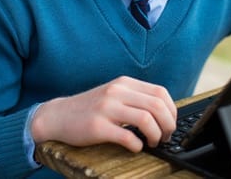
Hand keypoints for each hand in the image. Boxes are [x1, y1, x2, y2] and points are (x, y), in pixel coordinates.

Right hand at [31, 76, 176, 151]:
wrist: (58, 115)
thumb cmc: (90, 108)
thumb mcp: (114, 94)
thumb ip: (135, 98)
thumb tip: (164, 113)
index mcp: (124, 83)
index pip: (160, 93)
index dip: (172, 111)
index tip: (170, 123)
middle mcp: (116, 92)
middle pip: (157, 106)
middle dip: (168, 125)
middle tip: (165, 136)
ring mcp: (106, 108)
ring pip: (146, 119)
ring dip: (155, 135)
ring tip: (152, 142)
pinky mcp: (97, 126)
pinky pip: (127, 136)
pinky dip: (137, 145)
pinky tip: (136, 147)